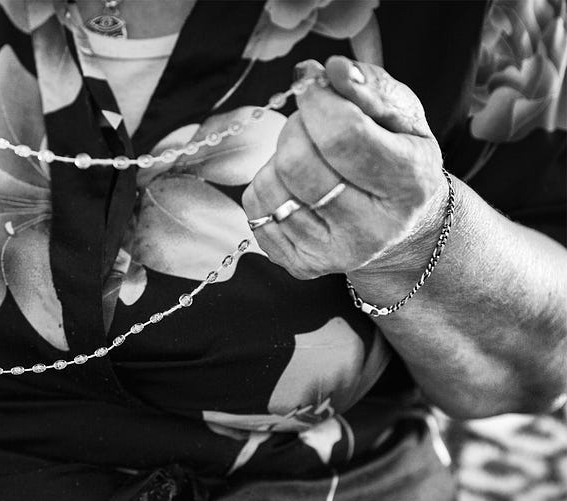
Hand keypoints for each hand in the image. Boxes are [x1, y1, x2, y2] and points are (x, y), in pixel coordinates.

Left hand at [242, 56, 446, 279]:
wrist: (400, 227)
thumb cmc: (398, 158)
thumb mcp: (401, 116)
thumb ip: (368, 87)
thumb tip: (329, 71)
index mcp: (408, 184)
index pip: (342, 135)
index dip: (317, 100)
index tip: (314, 84)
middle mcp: (372, 229)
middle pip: (297, 161)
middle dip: (298, 126)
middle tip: (315, 122)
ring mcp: (332, 253)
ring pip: (271, 184)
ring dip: (280, 156)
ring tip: (310, 156)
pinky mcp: (300, 265)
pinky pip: (255, 208)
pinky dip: (268, 185)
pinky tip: (298, 186)